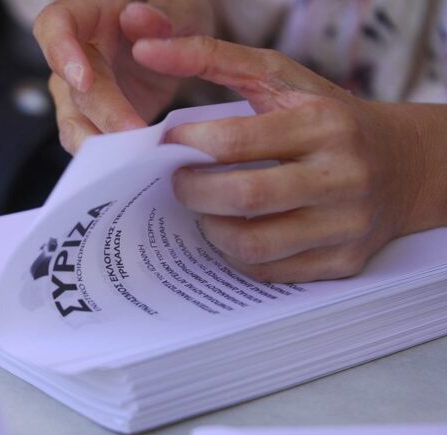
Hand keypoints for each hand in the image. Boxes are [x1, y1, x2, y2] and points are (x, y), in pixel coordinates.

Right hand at [33, 0, 215, 152]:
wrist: (177, 44)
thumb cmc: (171, 17)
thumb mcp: (180, 7)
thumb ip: (164, 14)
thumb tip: (135, 19)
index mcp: (87, 15)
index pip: (55, 27)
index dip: (61, 53)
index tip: (82, 79)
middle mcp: (75, 56)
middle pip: (74, 89)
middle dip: (103, 115)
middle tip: (134, 135)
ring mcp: (82, 92)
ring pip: (76, 125)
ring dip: (102, 145)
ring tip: (132, 160)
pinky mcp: (97, 121)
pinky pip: (95, 143)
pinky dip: (113, 158)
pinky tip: (135, 166)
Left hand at [132, 36, 446, 281]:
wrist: (402, 165)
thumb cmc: (327, 119)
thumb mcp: (280, 78)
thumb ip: (213, 58)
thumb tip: (145, 49)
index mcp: (324, 125)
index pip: (235, 142)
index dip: (186, 147)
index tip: (169, 146)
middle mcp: (341, 176)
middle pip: (241, 198)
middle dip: (191, 192)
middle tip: (178, 182)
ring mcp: (346, 225)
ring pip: (252, 245)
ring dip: (210, 229)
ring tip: (204, 208)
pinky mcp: (344, 262)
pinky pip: (270, 272)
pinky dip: (236, 255)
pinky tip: (232, 230)